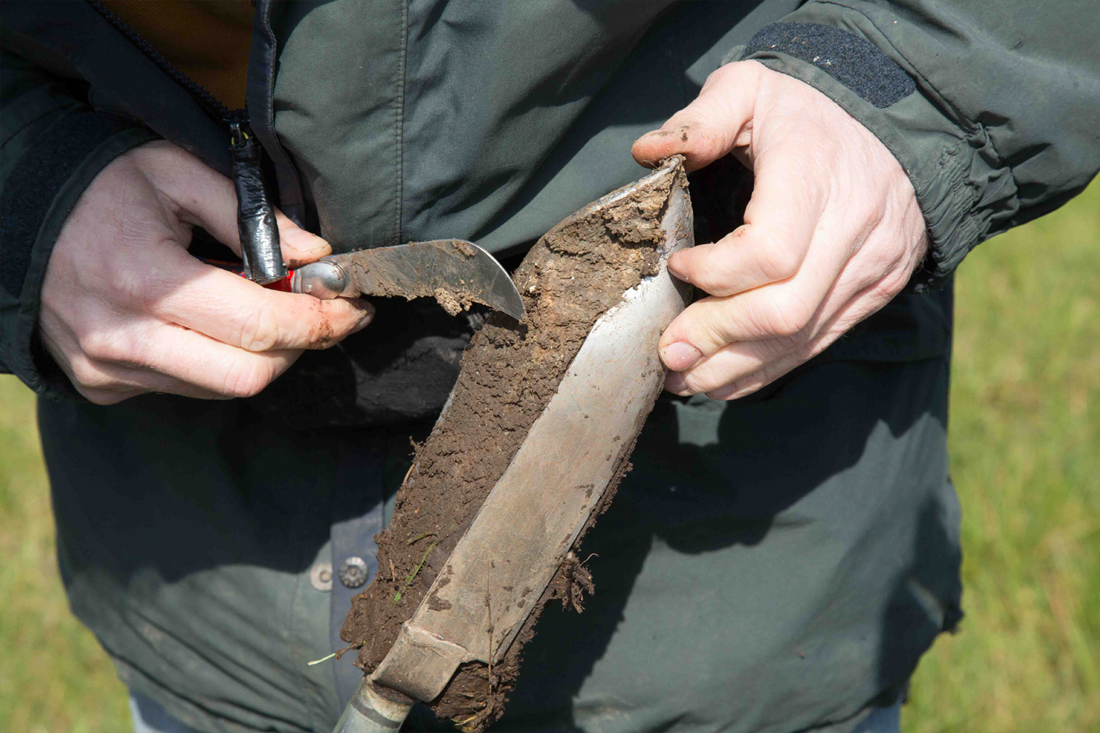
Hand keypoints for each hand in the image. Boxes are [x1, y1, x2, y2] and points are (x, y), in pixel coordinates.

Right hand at [40, 140, 372, 403]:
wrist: (15, 214)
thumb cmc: (102, 185)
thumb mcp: (176, 170)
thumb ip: (254, 216)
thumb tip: (318, 259)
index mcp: (143, 278)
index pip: (259, 326)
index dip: (320, 320)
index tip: (353, 304)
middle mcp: (121, 337)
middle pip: (250, 375)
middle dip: (303, 345)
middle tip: (328, 314)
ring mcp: (106, 369)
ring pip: (222, 388)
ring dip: (265, 355)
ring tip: (271, 308)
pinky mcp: (100, 384)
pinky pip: (185, 387)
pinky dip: (219, 359)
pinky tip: (216, 322)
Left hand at [632, 61, 928, 399]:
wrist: (898, 130)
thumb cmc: (806, 113)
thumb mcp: (750, 89)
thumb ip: (700, 120)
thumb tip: (647, 153)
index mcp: (818, 175)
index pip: (770, 252)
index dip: (715, 274)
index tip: (677, 264)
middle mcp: (854, 229)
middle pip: (783, 310)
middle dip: (716, 338)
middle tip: (665, 350)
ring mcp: (870, 269)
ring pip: (798, 339)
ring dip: (732, 366)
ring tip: (679, 374)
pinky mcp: (872, 294)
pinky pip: (815, 344)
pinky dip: (763, 369)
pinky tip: (719, 375)